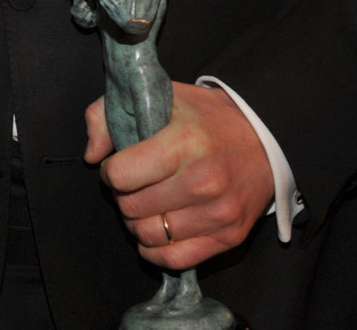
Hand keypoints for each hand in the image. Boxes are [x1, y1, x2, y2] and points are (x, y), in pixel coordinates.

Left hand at [85, 82, 274, 268]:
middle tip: (134, 186)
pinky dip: (155, 249)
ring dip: (137, 223)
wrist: (265, 138)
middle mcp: (203, 182)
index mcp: (184, 143)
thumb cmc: (204, 117)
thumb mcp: (158, 98)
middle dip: (122, 196)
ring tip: (146, 205)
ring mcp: (218, 213)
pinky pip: (175, 259)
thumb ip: (108, 113)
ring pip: (148, 235)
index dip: (110, 171)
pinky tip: (157, 229)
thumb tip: (91, 155)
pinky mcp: (229, 237)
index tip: (119, 164)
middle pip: (131, 207)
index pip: (120, 175)